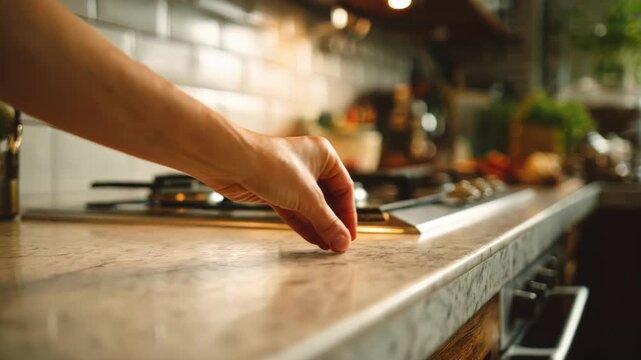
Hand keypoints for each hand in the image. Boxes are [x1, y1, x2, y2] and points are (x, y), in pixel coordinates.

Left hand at [203, 131, 356, 251]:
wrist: (232, 162)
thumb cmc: (271, 166)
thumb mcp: (307, 197)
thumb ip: (327, 221)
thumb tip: (343, 242)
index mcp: (324, 155)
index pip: (344, 188)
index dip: (348, 214)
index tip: (350, 236)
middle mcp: (309, 163)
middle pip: (328, 198)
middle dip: (332, 222)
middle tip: (339, 244)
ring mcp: (290, 177)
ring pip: (310, 206)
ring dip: (318, 225)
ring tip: (327, 246)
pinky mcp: (274, 189)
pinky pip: (294, 210)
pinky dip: (303, 223)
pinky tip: (312, 239)